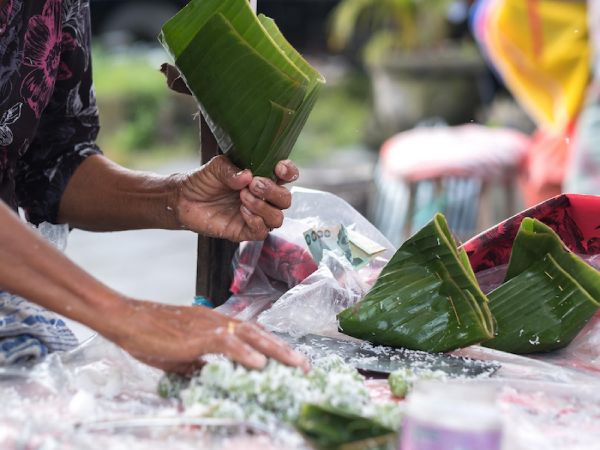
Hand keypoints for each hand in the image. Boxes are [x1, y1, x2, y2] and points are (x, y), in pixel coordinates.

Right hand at [108, 298, 308, 374]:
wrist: (128, 319)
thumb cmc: (150, 334)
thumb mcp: (178, 354)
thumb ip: (197, 362)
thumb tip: (208, 374)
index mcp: (216, 325)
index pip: (252, 334)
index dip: (273, 347)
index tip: (291, 360)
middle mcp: (218, 321)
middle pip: (259, 333)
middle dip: (285, 350)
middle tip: (305, 365)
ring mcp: (209, 326)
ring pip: (251, 336)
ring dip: (276, 350)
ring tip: (295, 364)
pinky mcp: (197, 335)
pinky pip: (226, 343)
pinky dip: (245, 352)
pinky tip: (260, 363)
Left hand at [171, 156, 298, 240]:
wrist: (183, 200)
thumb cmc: (203, 181)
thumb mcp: (215, 167)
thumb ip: (231, 170)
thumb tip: (247, 176)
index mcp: (261, 178)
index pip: (286, 176)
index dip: (289, 172)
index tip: (279, 168)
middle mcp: (263, 198)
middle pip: (285, 199)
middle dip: (273, 191)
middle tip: (253, 184)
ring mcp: (255, 216)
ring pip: (277, 218)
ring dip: (263, 207)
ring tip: (243, 197)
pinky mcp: (245, 232)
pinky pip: (262, 232)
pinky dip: (255, 221)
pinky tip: (242, 211)